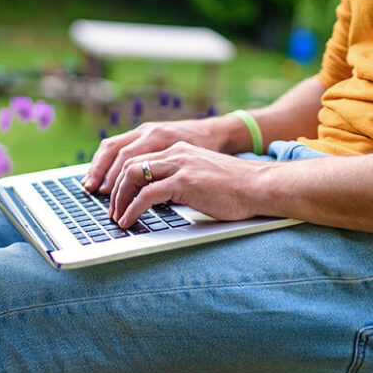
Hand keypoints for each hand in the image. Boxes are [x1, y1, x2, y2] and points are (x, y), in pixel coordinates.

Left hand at [107, 142, 265, 228]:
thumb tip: (159, 201)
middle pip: (129, 165)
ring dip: (120, 200)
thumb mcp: (201, 178)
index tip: (115, 197)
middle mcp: (176, 153)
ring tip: (118, 218)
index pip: (138, 159)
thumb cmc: (236, 189)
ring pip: (133, 177)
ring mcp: (179, 165)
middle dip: (115, 190)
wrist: (260, 186)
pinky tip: (129, 221)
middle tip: (112, 211)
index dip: (121, 179)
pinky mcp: (184, 181)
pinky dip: (132, 209)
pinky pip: (146, 195)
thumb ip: (179, 183)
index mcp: (179, 150)